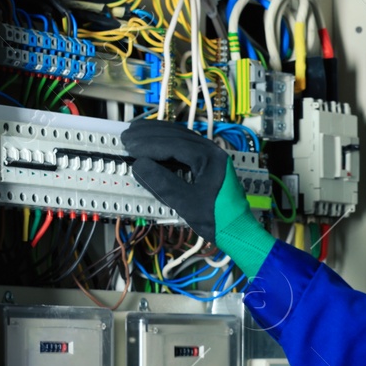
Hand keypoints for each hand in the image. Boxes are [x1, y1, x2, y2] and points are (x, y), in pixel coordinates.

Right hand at [120, 120, 276, 274]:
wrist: (239, 231)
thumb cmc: (216, 219)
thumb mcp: (186, 204)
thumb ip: (162, 183)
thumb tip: (139, 165)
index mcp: (209, 158)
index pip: (173, 144)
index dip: (149, 144)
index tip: (129, 146)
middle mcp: (212, 150)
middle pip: (176, 134)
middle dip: (149, 134)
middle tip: (126, 136)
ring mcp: (211, 155)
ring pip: (180, 136)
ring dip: (156, 135)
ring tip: (135, 134)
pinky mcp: (209, 162)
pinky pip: (185, 145)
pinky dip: (166, 143)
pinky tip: (154, 144)